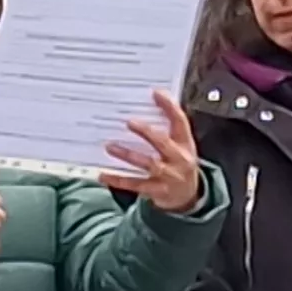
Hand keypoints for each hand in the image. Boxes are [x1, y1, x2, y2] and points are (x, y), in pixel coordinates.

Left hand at [100, 90, 204, 215]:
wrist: (188, 197)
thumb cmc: (179, 164)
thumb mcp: (181, 145)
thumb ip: (168, 128)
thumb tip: (151, 102)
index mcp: (185, 143)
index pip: (180, 121)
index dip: (170, 107)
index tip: (156, 93)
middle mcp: (179, 159)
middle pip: (162, 142)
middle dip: (146, 132)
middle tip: (129, 122)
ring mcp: (169, 176)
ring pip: (147, 163)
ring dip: (127, 155)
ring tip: (110, 146)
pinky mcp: (157, 190)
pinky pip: (135, 184)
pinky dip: (118, 180)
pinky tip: (103, 175)